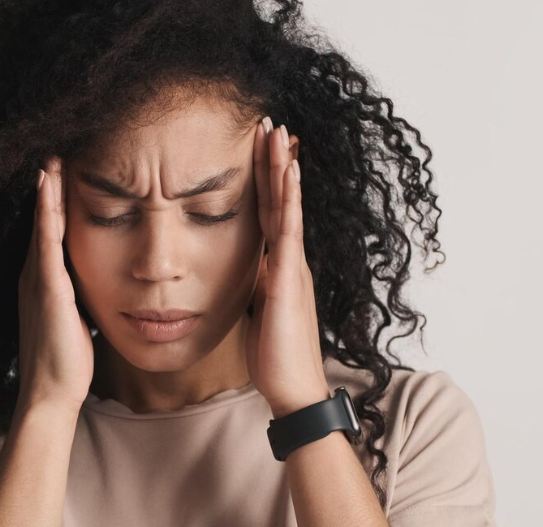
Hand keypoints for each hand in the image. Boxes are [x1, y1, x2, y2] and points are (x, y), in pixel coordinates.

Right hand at [16, 155, 93, 414]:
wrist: (51, 393)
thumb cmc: (66, 360)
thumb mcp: (76, 319)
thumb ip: (81, 297)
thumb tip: (100, 284)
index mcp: (44, 281)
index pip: (50, 231)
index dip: (54, 201)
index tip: (65, 171)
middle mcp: (35, 274)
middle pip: (42, 220)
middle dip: (47, 186)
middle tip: (55, 148)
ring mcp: (38, 280)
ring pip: (42, 223)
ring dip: (46, 188)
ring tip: (52, 154)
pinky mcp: (48, 289)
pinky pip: (47, 242)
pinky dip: (46, 211)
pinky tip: (48, 184)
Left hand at [245, 118, 330, 418]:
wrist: (291, 387)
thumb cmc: (274, 354)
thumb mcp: (259, 311)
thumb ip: (258, 286)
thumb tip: (249, 271)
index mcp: (279, 266)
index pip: (270, 213)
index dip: (265, 180)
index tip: (259, 148)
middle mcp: (289, 259)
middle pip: (279, 200)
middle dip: (274, 161)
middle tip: (269, 123)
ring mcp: (292, 266)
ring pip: (287, 206)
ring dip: (282, 167)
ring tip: (278, 131)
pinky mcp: (289, 278)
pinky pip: (288, 230)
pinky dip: (288, 198)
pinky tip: (289, 170)